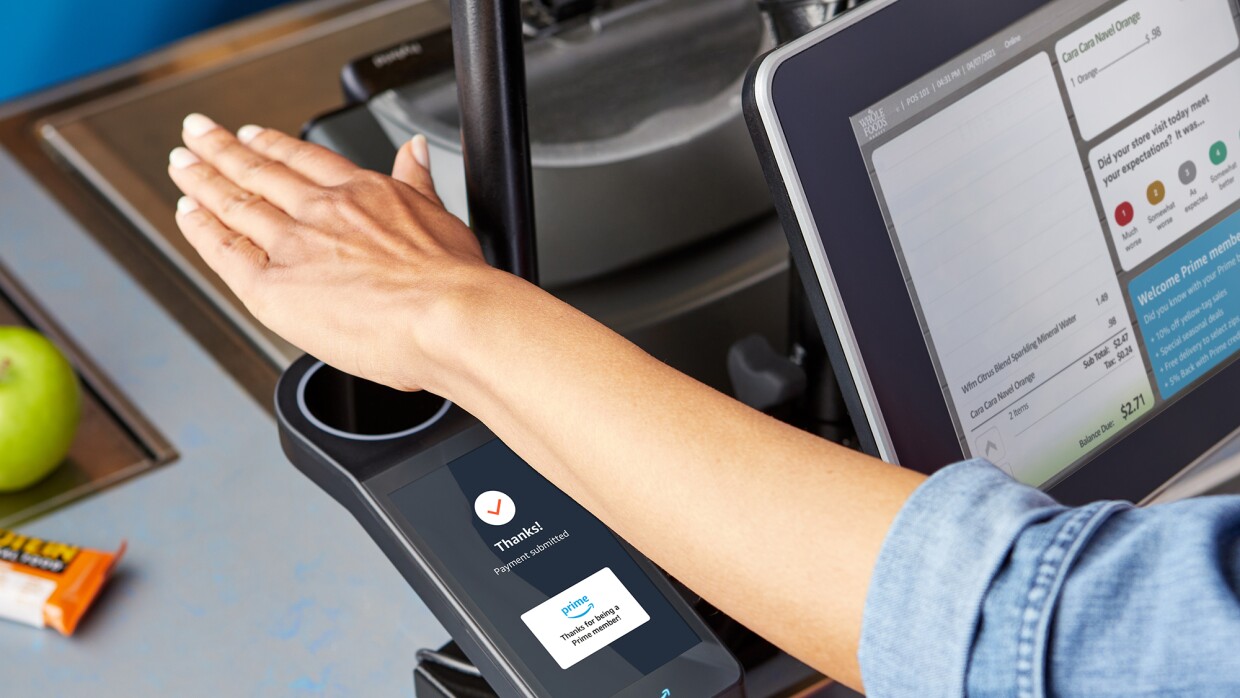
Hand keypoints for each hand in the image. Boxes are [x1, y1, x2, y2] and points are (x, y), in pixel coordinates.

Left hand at [167, 113, 491, 391]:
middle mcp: (322, 212)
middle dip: (223, 148)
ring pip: (235, 202)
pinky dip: (201, 228)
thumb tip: (417, 150)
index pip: (305, 159)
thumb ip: (420, 181)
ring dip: (202, 178)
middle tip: (196, 133)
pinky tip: (187, 213)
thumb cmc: (455, 282)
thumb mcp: (443, 214)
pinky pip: (224, 250)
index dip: (273, 144)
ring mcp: (294, 246)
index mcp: (364, 193)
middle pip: (259, 170)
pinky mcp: (272, 287)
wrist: (448, 315)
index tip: (253, 135)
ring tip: (181, 165)